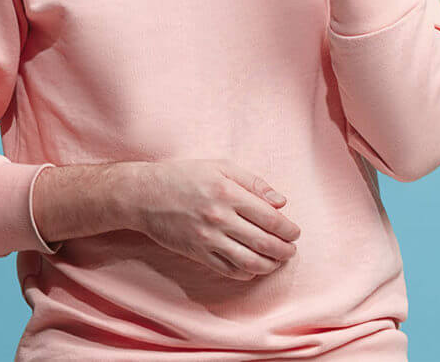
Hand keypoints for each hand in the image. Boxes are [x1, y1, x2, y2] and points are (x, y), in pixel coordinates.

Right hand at [128, 160, 300, 280]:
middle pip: (264, 242)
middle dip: (284, 250)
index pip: (270, 218)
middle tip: (291, 250)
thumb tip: (281, 202)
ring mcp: (208, 239)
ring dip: (270, 265)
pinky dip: (246, 272)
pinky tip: (254, 267)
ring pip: (249, 261)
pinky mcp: (197, 253)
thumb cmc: (184, 176)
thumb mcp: (219, 167)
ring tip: (277, 261)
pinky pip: (228, 269)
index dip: (288, 229)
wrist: (144, 195)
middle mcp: (220, 218)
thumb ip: (253, 183)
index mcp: (229, 193)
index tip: (295, 233)